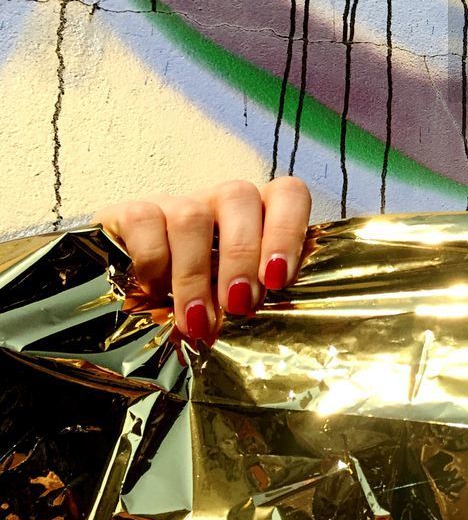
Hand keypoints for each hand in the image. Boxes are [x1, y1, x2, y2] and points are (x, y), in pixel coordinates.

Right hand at [95, 177, 311, 343]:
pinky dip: (152, 262)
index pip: (287, 193)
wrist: (127, 295)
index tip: (279, 278)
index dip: (287, 230)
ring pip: (191, 215)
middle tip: (239, 305)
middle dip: (242, 256)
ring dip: (196, 273)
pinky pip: (145, 221)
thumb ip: (257, 298)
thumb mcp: (233, 297)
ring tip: (198, 319)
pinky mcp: (130, 212)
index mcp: (257, 214)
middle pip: (239, 197)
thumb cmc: (201, 298)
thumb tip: (273, 327)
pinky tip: (153, 293)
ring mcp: (176, 203)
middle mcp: (218, 201)